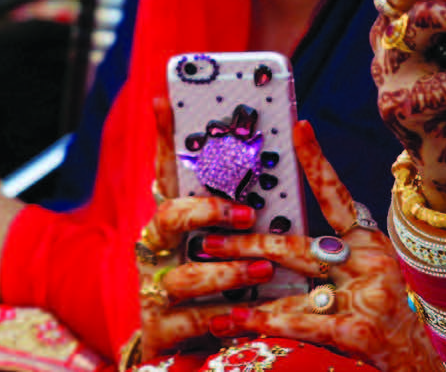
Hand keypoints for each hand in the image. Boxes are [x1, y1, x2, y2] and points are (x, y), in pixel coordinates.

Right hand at [119, 99, 293, 362]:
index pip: (169, 172)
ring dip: (226, 271)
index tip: (162, 100)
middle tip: (247, 214)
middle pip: (169, 216)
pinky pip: (189, 320)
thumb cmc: (227, 284)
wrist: (197, 352)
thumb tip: (288, 152)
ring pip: (184, 274)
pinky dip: (217, 318)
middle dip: (206, 211)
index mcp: (177, 221)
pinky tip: (241, 317)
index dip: (164, 138)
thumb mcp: (236, 244)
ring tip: (262, 270)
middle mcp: (160, 249)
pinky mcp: (162, 330)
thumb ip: (248, 210)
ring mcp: (157, 289)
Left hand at [207, 122, 442, 371]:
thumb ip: (326, 263)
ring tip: (212, 295)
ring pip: (295, 288)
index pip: (338, 197)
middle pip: (299, 246)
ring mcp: (368, 295)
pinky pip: (303, 321)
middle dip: (248, 243)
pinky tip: (236, 325)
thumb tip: (269, 249)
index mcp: (369, 243)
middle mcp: (371, 262)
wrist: (416, 367)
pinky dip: (265, 323)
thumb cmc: (380, 324)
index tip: (299, 127)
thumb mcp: (362, 282)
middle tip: (208, 240)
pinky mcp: (361, 330)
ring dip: (248, 291)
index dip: (318, 163)